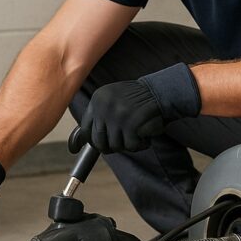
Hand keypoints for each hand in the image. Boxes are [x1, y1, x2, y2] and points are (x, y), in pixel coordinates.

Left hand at [78, 63, 201, 153]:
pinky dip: (140, 144)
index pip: (85, 127)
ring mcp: (116, 115)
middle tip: (123, 143)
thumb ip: (100, 117)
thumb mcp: (114, 101)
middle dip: (110, 146)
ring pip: (115, 145)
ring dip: (128, 145)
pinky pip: (131, 145)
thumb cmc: (139, 100)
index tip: (81, 149)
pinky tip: (145, 135)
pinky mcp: (130, 124)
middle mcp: (104, 106)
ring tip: (138, 134)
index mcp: (98, 99)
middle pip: (98, 141)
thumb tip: (78, 144)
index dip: (87, 141)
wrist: (162, 91)